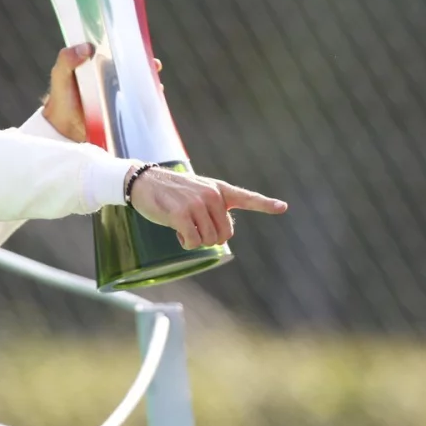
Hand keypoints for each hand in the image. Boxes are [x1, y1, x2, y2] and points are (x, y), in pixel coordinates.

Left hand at [42, 42, 163, 142]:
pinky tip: (153, 103)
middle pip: (135, 70)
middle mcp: (113, 81)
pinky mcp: (123, 116)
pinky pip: (139, 108)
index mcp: (100, 68)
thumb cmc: (61, 100)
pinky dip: (148, 105)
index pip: (119, 55)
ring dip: (150, 85)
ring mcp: (119, 99)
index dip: (132, 50)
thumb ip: (67, 60)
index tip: (140, 47)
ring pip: (140, 88)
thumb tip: (87, 48)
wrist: (62, 131)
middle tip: (154, 65)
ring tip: (156, 85)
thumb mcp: (60, 76)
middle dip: (147, 67)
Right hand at [127, 167, 287, 249]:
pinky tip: (176, 230)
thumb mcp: (197, 193)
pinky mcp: (181, 214)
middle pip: (224, 234)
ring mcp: (197, 204)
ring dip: (195, 240)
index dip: (266, 204)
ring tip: (182, 224)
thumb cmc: (171, 192)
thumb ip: (214, 208)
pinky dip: (185, 243)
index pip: (246, 197)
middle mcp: (212, 195)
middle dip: (209, 238)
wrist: (144, 181)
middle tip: (193, 227)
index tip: (282, 207)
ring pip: (208, 240)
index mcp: (219, 189)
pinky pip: (193, 242)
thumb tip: (221, 235)